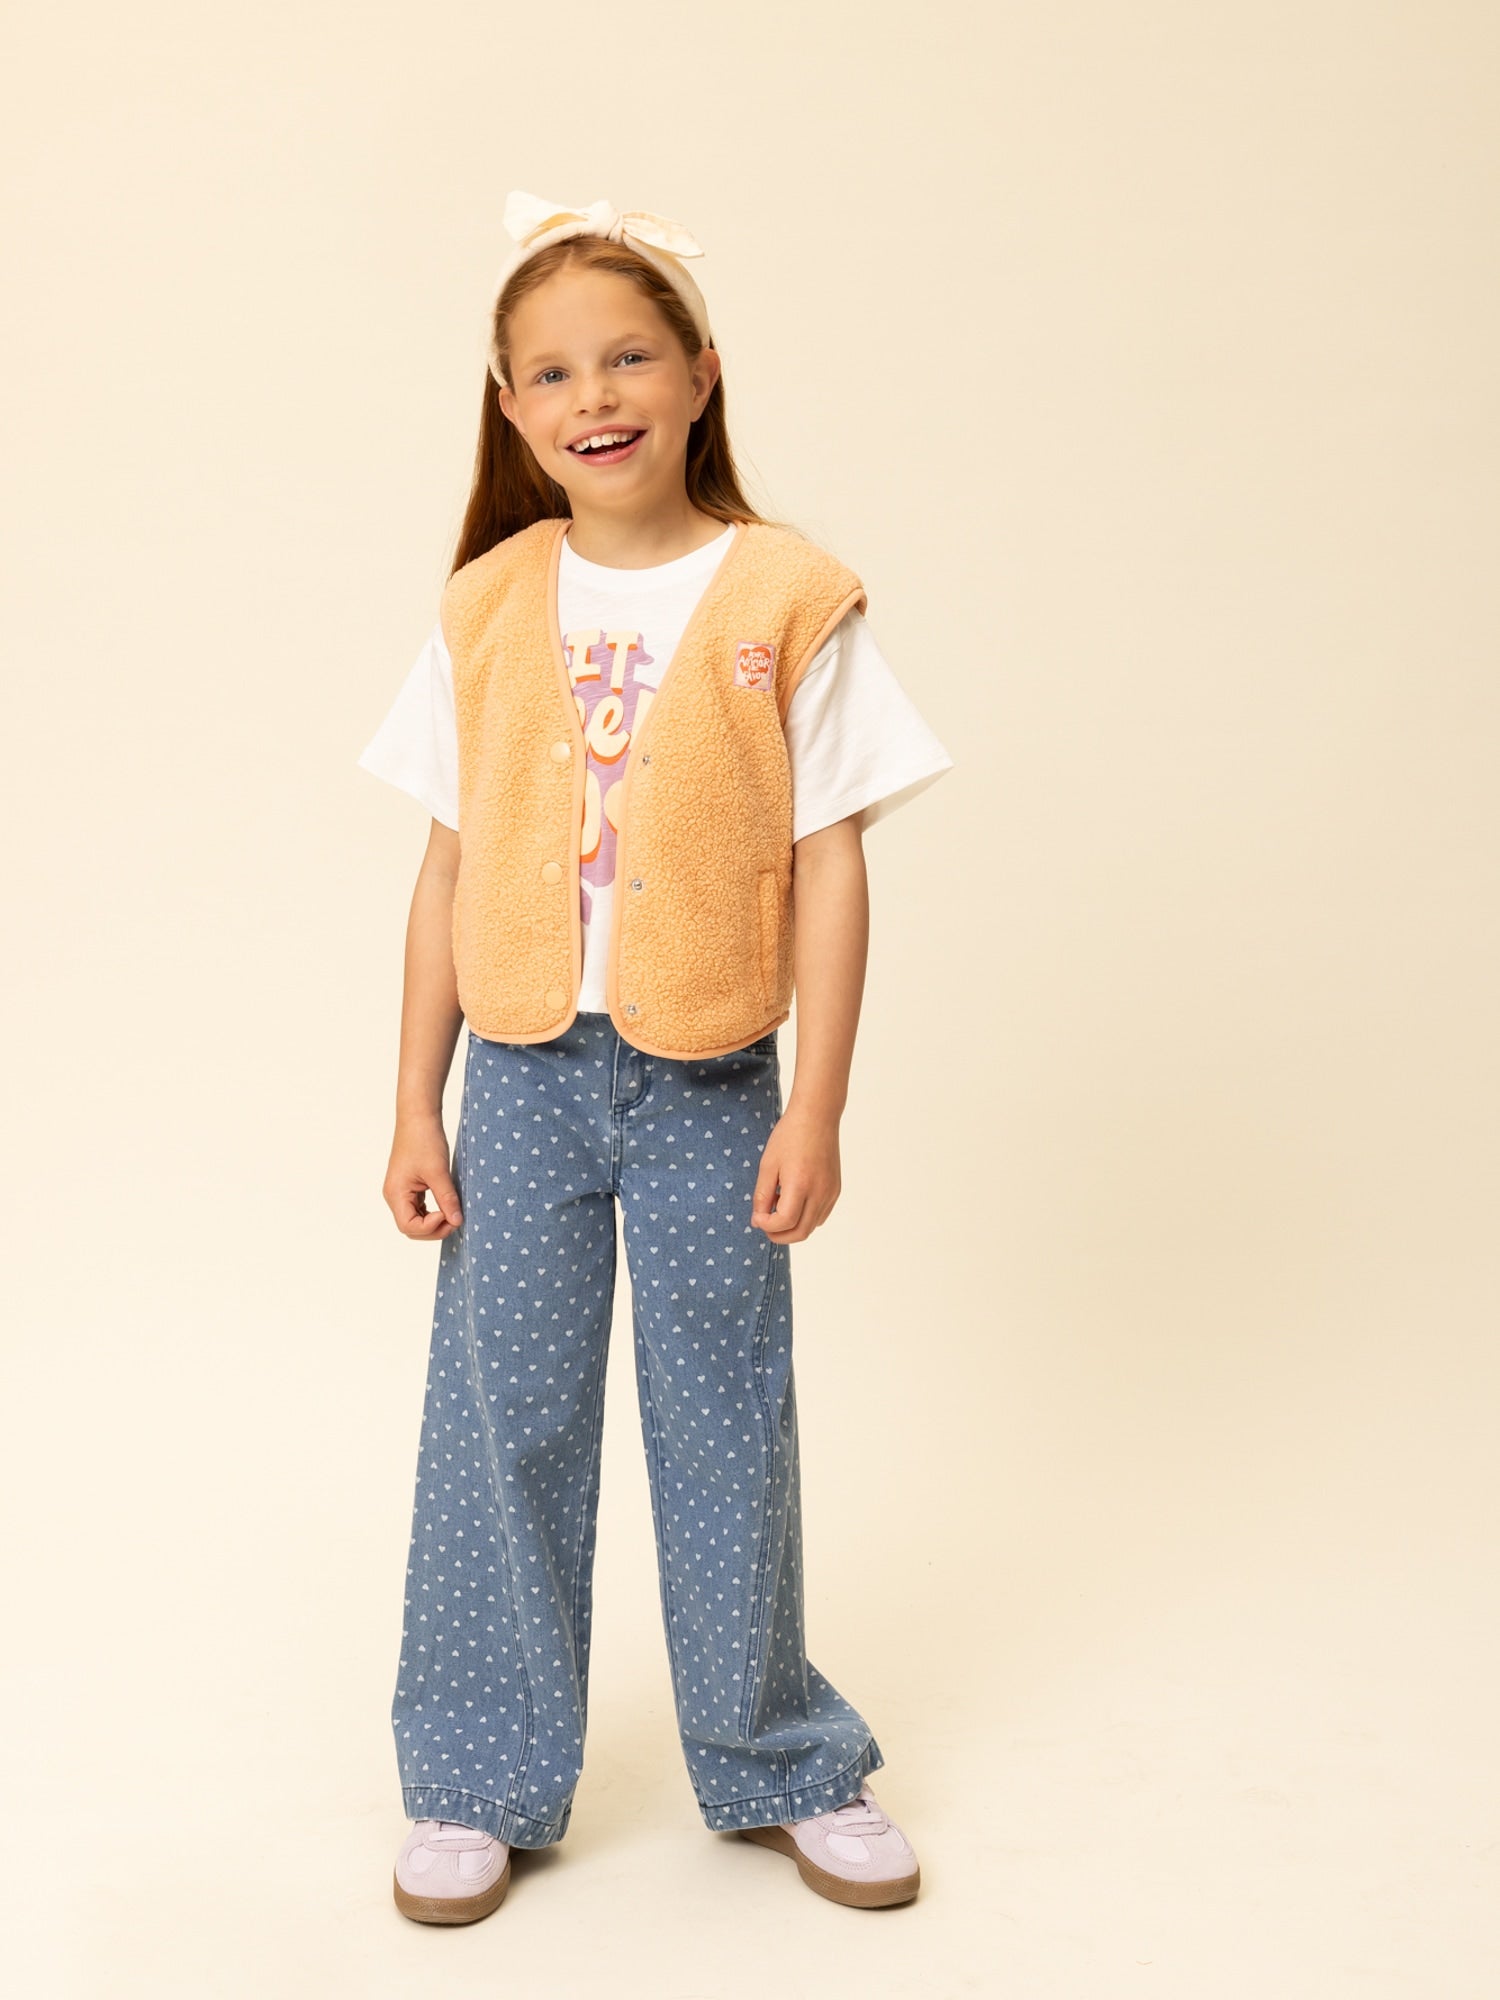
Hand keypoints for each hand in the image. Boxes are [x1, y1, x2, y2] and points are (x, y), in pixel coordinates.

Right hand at [383, 1111, 463, 1239]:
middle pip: (410, 1227)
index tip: (448, 1215)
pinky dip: (432, 1213)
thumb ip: (447, 1199)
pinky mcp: (409, 1186)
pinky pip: (419, 1208)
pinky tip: (447, 1207)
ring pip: (415, 1220)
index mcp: (395, 1193)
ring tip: (453, 1213)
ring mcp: (401, 1192)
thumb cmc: (424, 1140)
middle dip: (433, 1229)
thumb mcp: (439, 1171)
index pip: (408, 1226)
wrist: (418, 1117)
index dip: (429, 1227)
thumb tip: (457, 1222)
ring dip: (434, 1222)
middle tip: (455, 1219)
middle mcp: (394, 1195)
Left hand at [751, 1103, 841, 1242]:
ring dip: (792, 1226)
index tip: (756, 1217)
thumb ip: (762, 1195)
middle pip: (800, 1232)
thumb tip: (758, 1221)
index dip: (767, 1225)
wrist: (817, 1117)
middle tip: (764, 1224)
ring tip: (778, 1205)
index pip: (785, 1222)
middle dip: (779, 1235)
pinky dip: (805, 1218)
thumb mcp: (768, 1164)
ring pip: (811, 1227)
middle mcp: (820, 1192)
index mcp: (801, 1184)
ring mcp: (831, 1193)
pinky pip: (820, 1216)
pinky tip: (793, 1200)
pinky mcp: (835, 1190)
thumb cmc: (790, 1136)